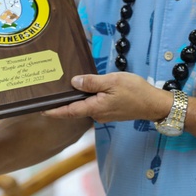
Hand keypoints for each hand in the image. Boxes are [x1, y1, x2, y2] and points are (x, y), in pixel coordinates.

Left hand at [42, 72, 168, 123]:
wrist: (154, 103)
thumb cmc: (135, 91)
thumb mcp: (112, 81)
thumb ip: (92, 82)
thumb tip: (74, 82)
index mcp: (95, 108)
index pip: (70, 111)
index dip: (55, 111)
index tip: (41, 110)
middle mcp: (97, 114)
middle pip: (75, 109)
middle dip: (62, 103)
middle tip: (49, 94)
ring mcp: (104, 114)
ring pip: (85, 106)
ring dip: (75, 100)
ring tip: (63, 89)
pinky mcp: (110, 111)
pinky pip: (93, 105)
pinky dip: (86, 99)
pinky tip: (84, 89)